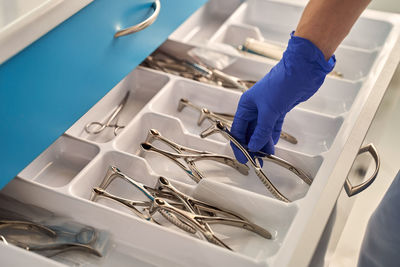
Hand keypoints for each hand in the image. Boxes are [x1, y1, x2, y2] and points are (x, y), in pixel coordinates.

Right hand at [231, 32, 335, 163]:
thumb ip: (261, 130)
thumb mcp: (269, 110)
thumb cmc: (281, 83)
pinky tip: (271, 146)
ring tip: (266, 156)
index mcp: (246, 105)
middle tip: (256, 160)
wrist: (302, 70)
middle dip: (251, 146)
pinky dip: (271, 137)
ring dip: (262, 143)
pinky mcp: (279, 110)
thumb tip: (253, 146)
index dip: (238, 145)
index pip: (237, 130)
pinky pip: (272, 127)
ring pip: (261, 131)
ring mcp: (267, 109)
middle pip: (249, 132)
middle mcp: (254, 108)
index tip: (242, 158)